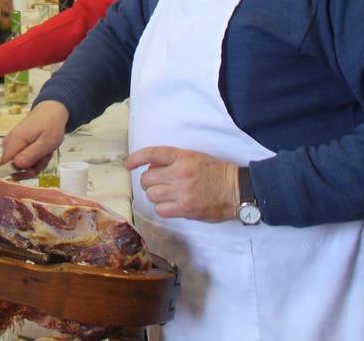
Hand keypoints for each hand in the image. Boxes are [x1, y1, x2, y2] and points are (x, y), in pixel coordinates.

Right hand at [1, 100, 68, 175]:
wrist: (51, 113)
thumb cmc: (50, 125)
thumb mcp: (46, 142)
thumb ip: (31, 155)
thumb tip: (17, 166)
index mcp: (15, 140)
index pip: (5, 165)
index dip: (19, 171)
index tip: (32, 168)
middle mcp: (9, 142)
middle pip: (13, 168)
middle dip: (32, 168)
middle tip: (44, 158)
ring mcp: (12, 144)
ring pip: (20, 166)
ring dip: (35, 164)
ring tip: (44, 152)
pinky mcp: (15, 146)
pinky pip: (22, 161)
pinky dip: (34, 160)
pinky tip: (41, 151)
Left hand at [124, 146, 239, 221]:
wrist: (236, 190)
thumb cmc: (216, 173)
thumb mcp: (194, 157)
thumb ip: (172, 161)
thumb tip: (151, 168)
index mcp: (182, 156)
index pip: (152, 154)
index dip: (136, 158)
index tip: (128, 164)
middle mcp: (180, 173)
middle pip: (147, 179)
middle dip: (149, 182)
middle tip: (159, 184)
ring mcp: (182, 192)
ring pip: (152, 195)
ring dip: (156, 196)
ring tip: (167, 195)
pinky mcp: (186, 209)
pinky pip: (161, 210)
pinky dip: (163, 209)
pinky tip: (172, 205)